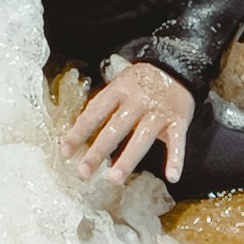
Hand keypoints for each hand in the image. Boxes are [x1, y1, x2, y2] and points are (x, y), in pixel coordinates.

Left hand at [61, 59, 193, 186]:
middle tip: (83, 172)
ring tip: (114, 179)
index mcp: (119, 90)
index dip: (78, 132)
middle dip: (98, 151)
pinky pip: (178, 142)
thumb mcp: (119, 85)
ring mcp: (158, 111)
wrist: (176, 65)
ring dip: (128, 160)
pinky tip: (171, 176)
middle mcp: (137, 100)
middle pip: (115, 128)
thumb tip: (76, 133)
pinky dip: (176, 159)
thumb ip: (102, 107)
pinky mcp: (178, 119)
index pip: (94, 113)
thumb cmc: (141, 82)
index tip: (65, 152)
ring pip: (142, 137)